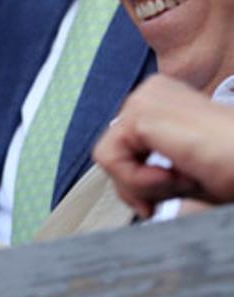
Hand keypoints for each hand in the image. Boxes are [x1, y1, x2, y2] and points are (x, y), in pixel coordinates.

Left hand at [93, 75, 233, 217]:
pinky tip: (174, 175)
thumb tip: (133, 196)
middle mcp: (151, 93)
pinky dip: (138, 180)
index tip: (160, 203)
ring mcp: (145, 98)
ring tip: (184, 178)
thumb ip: (153, 175)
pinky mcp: (141, 113)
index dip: (138, 182)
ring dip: (144, 184)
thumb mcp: (186, 175)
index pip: (125, 147)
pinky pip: (110, 157)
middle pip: (113, 151)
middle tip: (179, 188)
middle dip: (138, 185)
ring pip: (108, 157)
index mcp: (165, 102)